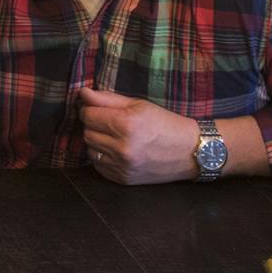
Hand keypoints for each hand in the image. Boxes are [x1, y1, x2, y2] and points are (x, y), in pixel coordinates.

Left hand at [76, 89, 198, 184]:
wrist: (189, 152)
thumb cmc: (165, 124)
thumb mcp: (138, 104)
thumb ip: (107, 99)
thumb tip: (83, 93)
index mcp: (127, 124)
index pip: (88, 115)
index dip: (89, 109)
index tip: (97, 108)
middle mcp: (122, 147)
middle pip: (87, 133)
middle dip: (94, 125)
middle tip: (110, 122)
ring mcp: (122, 166)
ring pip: (90, 150)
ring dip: (97, 141)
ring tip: (115, 137)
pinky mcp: (123, 179)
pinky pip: (98, 166)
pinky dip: (103, 157)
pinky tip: (117, 150)